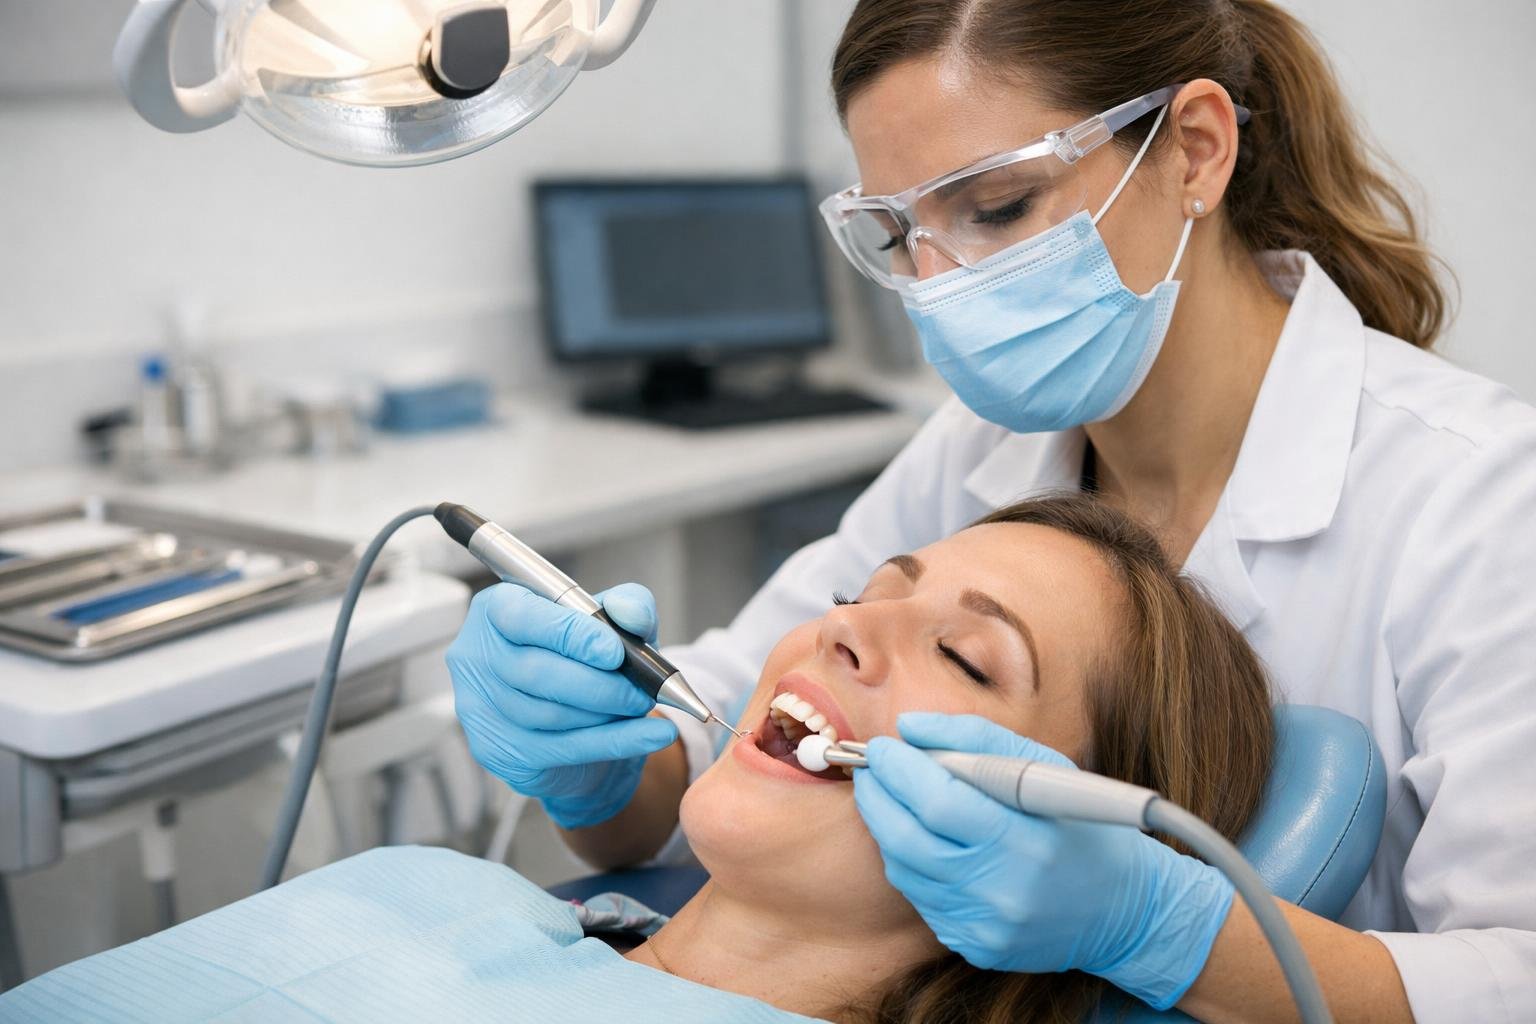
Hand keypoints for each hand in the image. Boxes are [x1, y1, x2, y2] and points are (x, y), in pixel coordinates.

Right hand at [446, 582, 677, 829]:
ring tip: (639, 706)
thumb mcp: (612, 625)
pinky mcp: (497, 751)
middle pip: (534, 671)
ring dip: (605, 713)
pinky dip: (616, 742)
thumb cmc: (586, 660)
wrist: (578, 722)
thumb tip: (629, 611)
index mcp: (496, 609)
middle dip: (599, 683)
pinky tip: (652, 736)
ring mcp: (480, 708)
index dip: (568, 634)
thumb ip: (629, 605)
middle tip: (641, 690)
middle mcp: (476, 657)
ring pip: (547, 713)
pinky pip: (562, 748)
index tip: (613, 651)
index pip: (519, 616)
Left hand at [853, 712, 1233, 1009]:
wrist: (1124, 910)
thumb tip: (909, 727)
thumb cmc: (1082, 826)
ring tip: (894, 798)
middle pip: (906, 839)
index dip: (899, 771)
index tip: (882, 746)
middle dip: (877, 795)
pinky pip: (921, 898)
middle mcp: (1002, 891)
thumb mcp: (1046, 768)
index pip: (938, 803)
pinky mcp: (975, 947)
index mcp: (1027, 841)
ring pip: (904, 869)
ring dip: (887, 827)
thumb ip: (975, 739)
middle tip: (871, 768)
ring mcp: (985, 926)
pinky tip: (924, 840)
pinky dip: (911, 862)